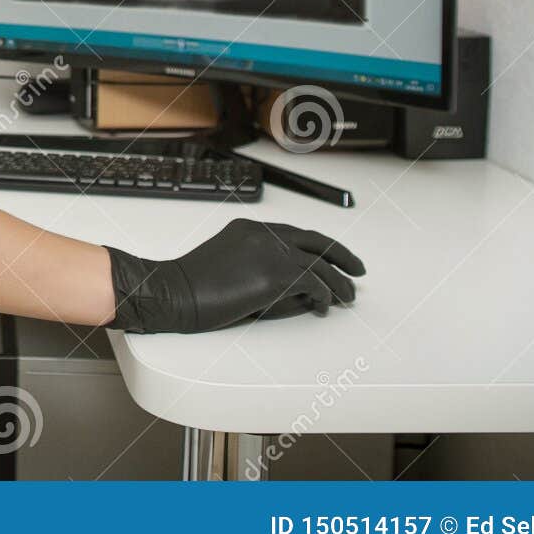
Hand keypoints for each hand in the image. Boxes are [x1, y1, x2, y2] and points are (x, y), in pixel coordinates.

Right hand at [107, 218, 365, 332]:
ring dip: (339, 282)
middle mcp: (265, 233)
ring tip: (348, 296)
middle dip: (343, 257)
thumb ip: (263, 267)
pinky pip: (314, 282)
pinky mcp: (276, 273)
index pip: (298, 234)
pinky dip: (325, 294)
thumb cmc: (194, 285)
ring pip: (321, 263)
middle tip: (358, 271)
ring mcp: (272, 251)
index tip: (333, 258)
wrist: (175, 290)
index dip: (321, 247)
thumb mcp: (232, 266)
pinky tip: (325, 305)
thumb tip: (299, 286)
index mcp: (252, 228)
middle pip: (318, 241)